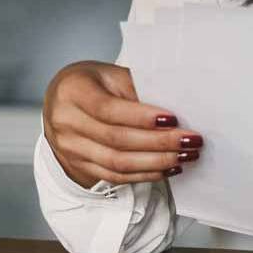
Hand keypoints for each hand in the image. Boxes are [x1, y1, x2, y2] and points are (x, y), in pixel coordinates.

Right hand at [42, 60, 200, 188]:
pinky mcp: (80, 166)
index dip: (142, 117)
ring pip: (117, 163)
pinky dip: (145, 174)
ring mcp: (70, 148)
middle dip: (159, 142)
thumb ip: (137, 89)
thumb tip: (178, 106)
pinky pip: (115, 176)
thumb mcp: (111, 75)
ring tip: (185, 155)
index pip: (108, 109)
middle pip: (116, 139)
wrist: (62, 102)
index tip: (173, 120)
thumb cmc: (93, 83)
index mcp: (73, 91)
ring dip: (157, 162)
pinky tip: (167, 168)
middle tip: (190, 140)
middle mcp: (66, 121)